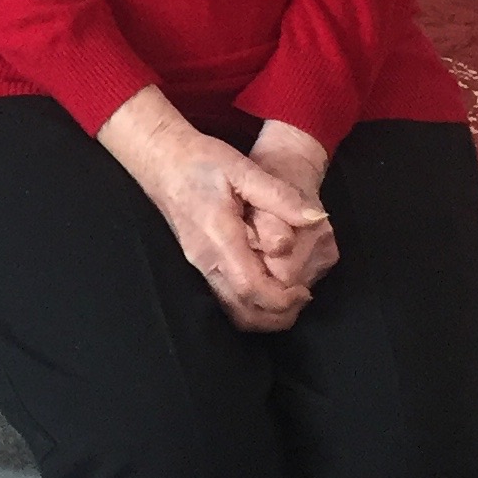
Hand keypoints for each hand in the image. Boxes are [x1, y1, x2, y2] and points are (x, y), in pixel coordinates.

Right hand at [96, 89, 334, 331]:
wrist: (161, 161)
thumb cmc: (200, 161)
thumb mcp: (242, 168)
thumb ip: (280, 196)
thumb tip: (316, 218)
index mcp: (219, 238)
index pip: (252, 288)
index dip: (283, 300)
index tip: (306, 291)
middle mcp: (206, 260)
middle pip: (243, 312)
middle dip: (277, 316)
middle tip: (303, 296)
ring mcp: (200, 266)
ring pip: (233, 311)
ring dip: (265, 313)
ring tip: (290, 293)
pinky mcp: (199, 265)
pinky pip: (227, 299)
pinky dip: (251, 304)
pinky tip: (269, 284)